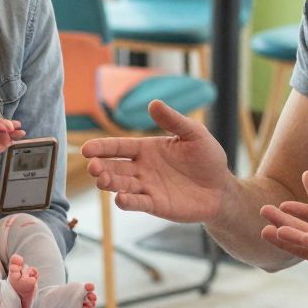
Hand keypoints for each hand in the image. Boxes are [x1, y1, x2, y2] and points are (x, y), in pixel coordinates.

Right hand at [80, 100, 232, 223]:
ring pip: (122, 185)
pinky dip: (128, 201)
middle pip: (114, 167)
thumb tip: (153, 103)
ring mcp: (147, 187)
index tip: (86, 149)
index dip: (102, 147)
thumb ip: (173, 120)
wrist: (221, 188)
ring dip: (110, 183)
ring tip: (102, 180)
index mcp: (147, 149)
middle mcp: (142, 168)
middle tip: (93, 167)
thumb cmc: (208, 158)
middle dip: (100, 167)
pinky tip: (120, 199)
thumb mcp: (194, 133)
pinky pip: (138, 203)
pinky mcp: (156, 205)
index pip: (119, 147)